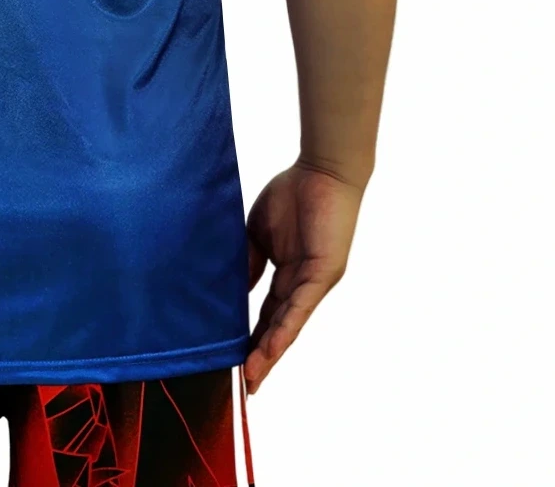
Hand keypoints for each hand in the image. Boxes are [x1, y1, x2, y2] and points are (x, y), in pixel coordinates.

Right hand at [242, 161, 363, 393]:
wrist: (323, 169)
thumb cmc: (293, 192)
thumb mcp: (259, 232)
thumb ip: (248, 260)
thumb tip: (232, 289)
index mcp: (287, 273)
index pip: (267, 313)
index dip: (251, 337)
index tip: (232, 360)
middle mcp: (302, 284)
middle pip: (278, 327)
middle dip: (260, 355)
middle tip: (243, 384)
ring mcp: (313, 281)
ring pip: (288, 324)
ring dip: (270, 351)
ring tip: (252, 376)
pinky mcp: (322, 273)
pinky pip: (300, 306)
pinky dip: (284, 328)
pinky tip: (270, 347)